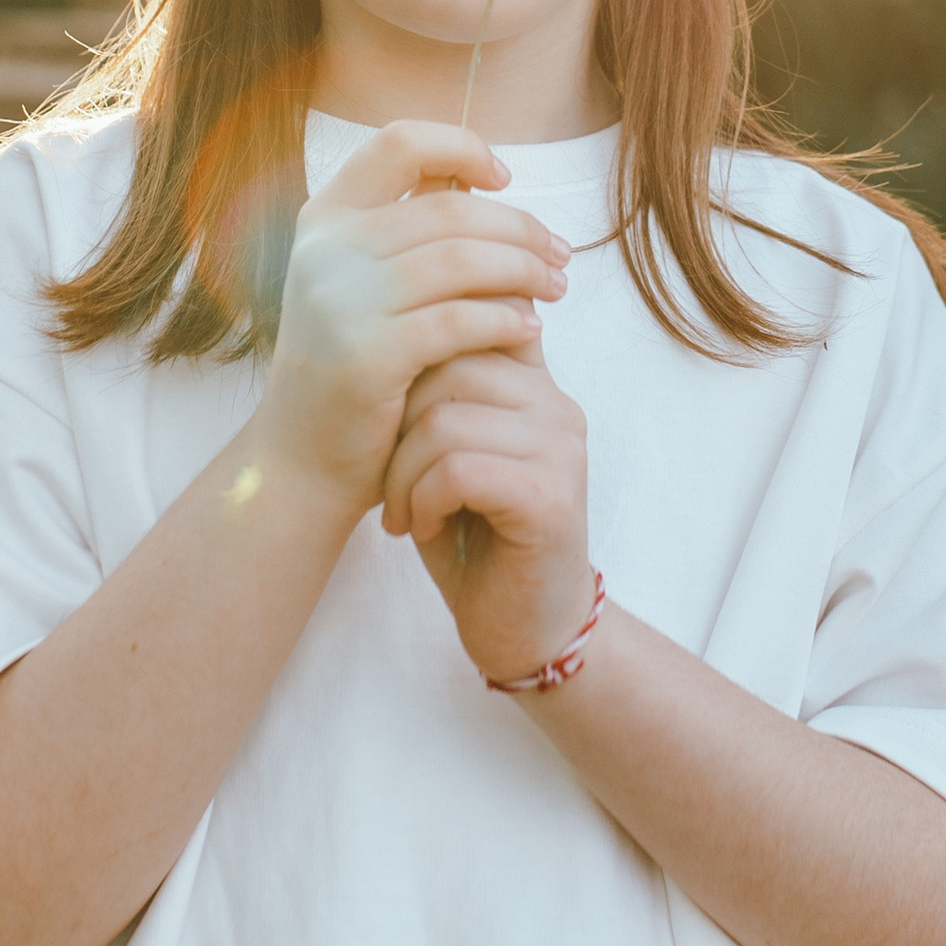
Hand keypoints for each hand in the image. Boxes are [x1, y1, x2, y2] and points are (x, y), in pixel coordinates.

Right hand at [249, 121, 569, 516]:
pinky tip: (530, 329)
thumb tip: (484, 181)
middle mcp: (325, 250)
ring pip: (461, 260)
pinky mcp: (366, 355)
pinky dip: (506, 319)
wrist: (301, 459)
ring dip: (523, 270)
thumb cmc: (352, 366)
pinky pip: (459, 320)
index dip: (462, 147)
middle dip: (519, 227)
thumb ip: (408, 233)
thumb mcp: (363, 285)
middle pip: (449, 208)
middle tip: (559, 253)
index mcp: (325, 218)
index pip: (399, 143)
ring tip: (556, 288)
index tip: (504, 178)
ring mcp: (340, 301)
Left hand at [379, 342, 595, 682]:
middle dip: (397, 427)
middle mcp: (558, 406)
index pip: (482, 317)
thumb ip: (440, 395)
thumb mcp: (449, 453)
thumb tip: (389, 329)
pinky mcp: (551, 497)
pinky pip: (459, 469)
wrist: (525, 628)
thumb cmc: (473, 539)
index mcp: (535, 385)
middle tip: (388, 486)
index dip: (424, 343)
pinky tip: (425, 528)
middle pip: (450, 366)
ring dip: (403, 474)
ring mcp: (561, 449)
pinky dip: (423, 500)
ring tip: (403, 513)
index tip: (384, 395)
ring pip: (446, 421)